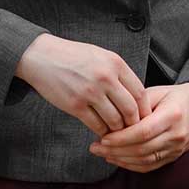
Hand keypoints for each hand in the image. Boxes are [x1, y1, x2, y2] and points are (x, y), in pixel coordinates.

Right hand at [15, 33, 151, 135]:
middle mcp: (105, 77)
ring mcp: (90, 92)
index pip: (139, 91)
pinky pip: (96, 125)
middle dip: (134, 123)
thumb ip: (118, 73)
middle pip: (130, 109)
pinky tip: (102, 132)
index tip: (145, 117)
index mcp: (115, 63)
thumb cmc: (74, 56)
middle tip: (134, 131)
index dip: (144, 109)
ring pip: (114, 121)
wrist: (44, 57)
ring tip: (117, 132)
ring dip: (118, 130)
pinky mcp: (75, 105)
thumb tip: (134, 96)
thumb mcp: (101, 56)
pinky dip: (102, 132)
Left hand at [88, 82, 188, 172]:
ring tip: (102, 152)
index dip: (121, 137)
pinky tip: (117, 158)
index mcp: (173, 114)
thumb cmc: (176, 96)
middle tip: (96, 146)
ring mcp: (177, 148)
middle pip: (142, 148)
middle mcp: (177, 134)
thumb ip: (137, 104)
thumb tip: (113, 118)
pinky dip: (131, 165)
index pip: (143, 132)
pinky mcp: (175, 156)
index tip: (103, 137)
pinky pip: (150, 166)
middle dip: (116, 150)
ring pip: (145, 160)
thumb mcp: (158, 92)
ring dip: (121, 159)